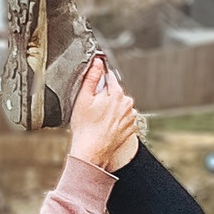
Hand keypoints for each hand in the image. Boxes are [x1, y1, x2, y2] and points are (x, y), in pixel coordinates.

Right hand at [68, 59, 141, 173]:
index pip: (109, 76)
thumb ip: (92, 77)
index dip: (98, 80)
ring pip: (119, 104)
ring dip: (110, 107)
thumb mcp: (83, 98)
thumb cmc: (86, 128)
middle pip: (114, 91)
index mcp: (117, 93)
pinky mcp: (130, 127)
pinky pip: (122, 116)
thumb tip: (97, 62)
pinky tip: (104, 125)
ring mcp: (130, 116)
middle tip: (91, 107)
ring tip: (97, 118)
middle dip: (104, 95)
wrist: (92, 151)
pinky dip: (114, 118)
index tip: (92, 89)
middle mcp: (127, 104)